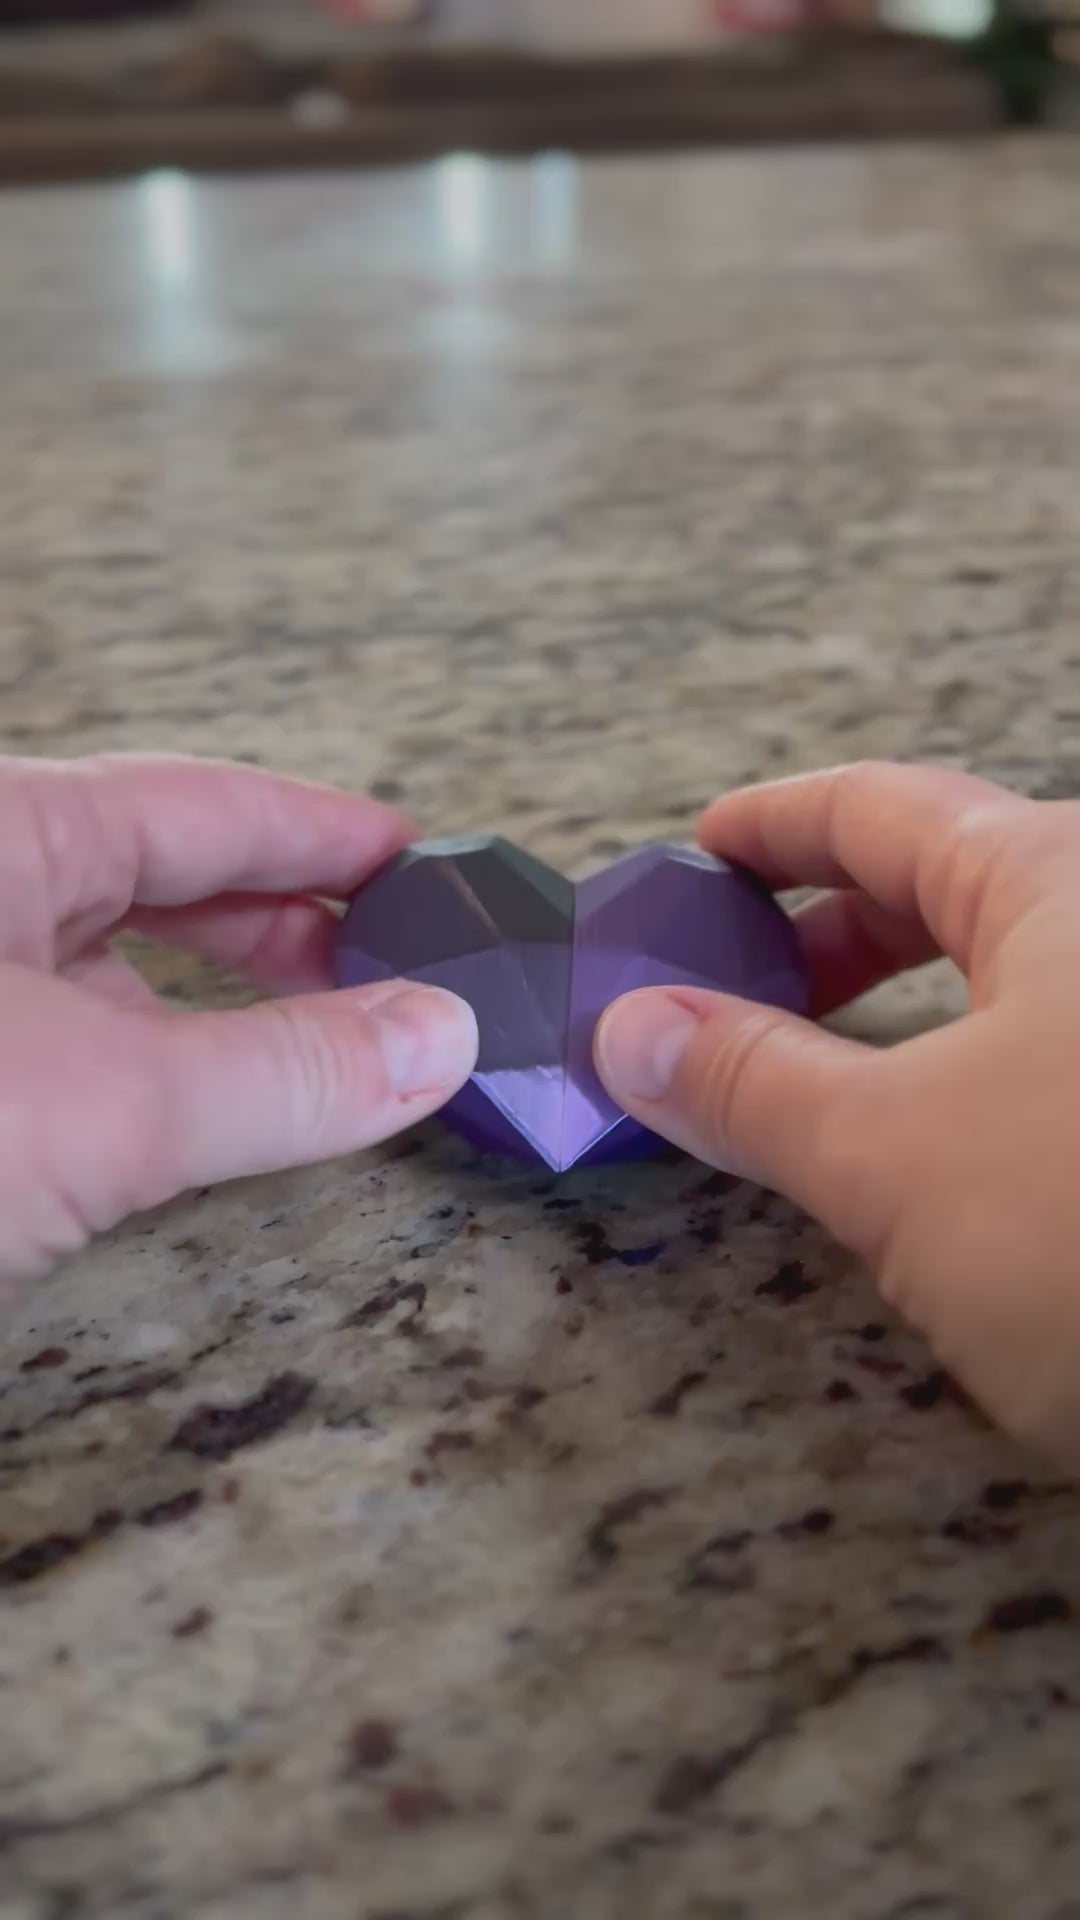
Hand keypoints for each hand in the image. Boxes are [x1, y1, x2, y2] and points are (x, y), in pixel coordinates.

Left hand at [0, 755, 476, 1286]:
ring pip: (106, 962)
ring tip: (327, 1038)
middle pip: (158, 874)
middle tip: (401, 966)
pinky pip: (68, 1034)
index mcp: (6, 828)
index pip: (205, 805)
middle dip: (287, 922)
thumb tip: (444, 1035)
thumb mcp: (105, 1105)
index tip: (428, 863)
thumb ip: (282, 1069)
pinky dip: (153, 1058)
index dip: (328, 834)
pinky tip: (204, 1098)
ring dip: (222, 999)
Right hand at [596, 762, 1079, 1468]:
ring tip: (821, 1080)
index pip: (887, 806)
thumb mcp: (895, 1155)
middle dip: (838, 929)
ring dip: (906, 1017)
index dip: (778, 824)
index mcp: (1064, 883)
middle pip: (960, 886)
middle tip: (741, 986)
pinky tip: (944, 1164)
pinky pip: (1054, 1065)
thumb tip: (625, 1027)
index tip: (702, 849)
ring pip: (1019, 983)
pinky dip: (969, 1083)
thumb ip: (751, 1083)